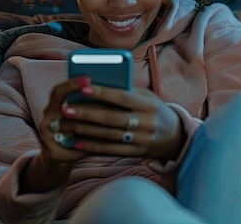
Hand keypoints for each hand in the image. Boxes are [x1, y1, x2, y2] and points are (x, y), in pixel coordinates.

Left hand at [58, 79, 185, 160]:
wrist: (174, 135)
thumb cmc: (152, 109)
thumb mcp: (146, 97)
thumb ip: (125, 92)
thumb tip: (95, 86)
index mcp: (149, 104)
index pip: (123, 97)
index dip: (103, 93)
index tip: (82, 88)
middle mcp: (147, 123)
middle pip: (112, 118)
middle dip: (87, 114)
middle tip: (67, 109)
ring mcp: (142, 140)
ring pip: (108, 136)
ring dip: (85, 131)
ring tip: (66, 125)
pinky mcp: (136, 153)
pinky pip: (111, 151)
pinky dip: (92, 146)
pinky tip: (77, 142)